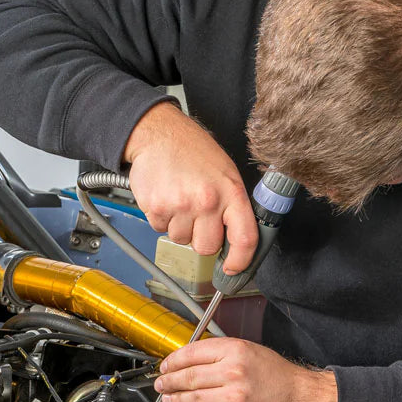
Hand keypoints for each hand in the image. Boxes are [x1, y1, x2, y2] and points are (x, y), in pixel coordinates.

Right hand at [123, 102, 256, 272]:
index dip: (240, 261)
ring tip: (179, 199)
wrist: (159, 133)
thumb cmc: (193, 151)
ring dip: (179, 226)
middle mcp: (207, 201)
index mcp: (231, 192)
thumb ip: (232, 206)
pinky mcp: (156, 208)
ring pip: (181, 240)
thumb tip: (235, 240)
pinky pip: (160, 229)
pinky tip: (165, 197)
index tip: (233, 268)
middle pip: (208, 247)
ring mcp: (180, 206)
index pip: (244, 239)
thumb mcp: (225, 172)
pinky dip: (161, 218)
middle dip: (201, 238)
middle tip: (197, 216)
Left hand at [154, 338, 337, 401]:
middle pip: (187, 377)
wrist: (302, 401)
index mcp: (235, 351)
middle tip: (161, 384)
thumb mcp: (250, 351)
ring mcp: (233, 398)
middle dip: (168, 382)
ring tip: (170, 399)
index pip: (192, 353)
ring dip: (176, 400)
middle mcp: (233, 373)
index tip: (165, 366)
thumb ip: (220, 354)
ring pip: (192, 399)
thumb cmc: (278, 377)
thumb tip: (188, 360)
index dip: (173, 361)